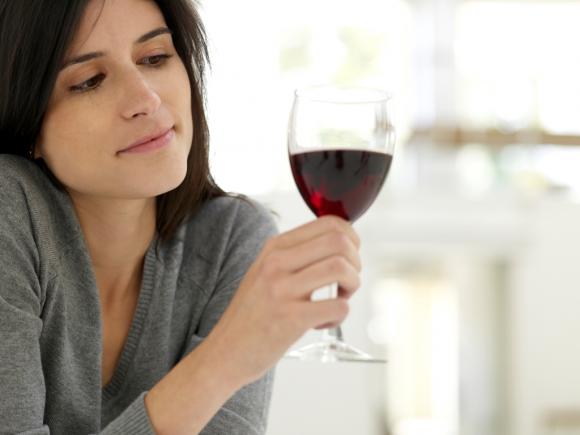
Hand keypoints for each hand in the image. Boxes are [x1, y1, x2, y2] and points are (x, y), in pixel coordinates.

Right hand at [206, 215, 361, 385]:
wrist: (226, 351)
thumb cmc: (253, 313)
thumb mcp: (266, 271)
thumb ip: (297, 255)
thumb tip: (342, 245)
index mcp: (275, 247)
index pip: (330, 223)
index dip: (352, 239)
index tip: (348, 258)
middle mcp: (277, 262)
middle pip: (340, 242)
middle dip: (356, 262)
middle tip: (347, 282)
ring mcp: (282, 289)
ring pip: (341, 269)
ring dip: (352, 286)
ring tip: (338, 299)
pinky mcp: (289, 318)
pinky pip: (337, 306)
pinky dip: (340, 315)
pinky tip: (324, 321)